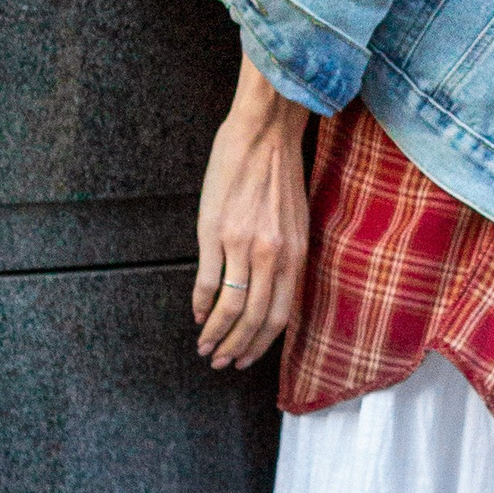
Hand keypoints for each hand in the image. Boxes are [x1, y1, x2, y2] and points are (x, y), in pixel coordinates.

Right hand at [194, 49, 313, 369]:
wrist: (265, 130)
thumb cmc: (281, 173)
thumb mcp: (297, 220)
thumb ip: (288, 258)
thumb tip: (275, 294)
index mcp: (295, 252)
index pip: (281, 316)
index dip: (262, 345)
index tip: (246, 359)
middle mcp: (272, 255)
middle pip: (254, 320)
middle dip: (236, 349)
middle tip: (220, 362)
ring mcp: (243, 245)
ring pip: (229, 309)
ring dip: (215, 335)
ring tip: (205, 347)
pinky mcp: (215, 232)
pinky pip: (207, 283)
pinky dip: (200, 306)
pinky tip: (196, 314)